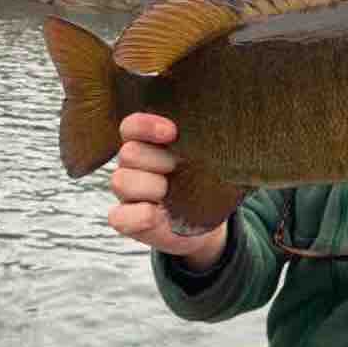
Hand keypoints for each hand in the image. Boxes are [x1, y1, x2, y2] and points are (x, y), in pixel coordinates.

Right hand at [108, 113, 226, 267]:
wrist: (206, 221)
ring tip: (172, 194)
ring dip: (152, 187)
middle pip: (129, 153)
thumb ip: (204, 141)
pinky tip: (159, 215)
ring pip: (121, 181)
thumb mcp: (208, 159)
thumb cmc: (205, 182)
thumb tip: (229, 125)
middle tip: (181, 169)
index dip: (147, 126)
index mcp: (147, 144)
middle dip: (160, 161)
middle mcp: (132, 166)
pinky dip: (141, 215)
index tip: (172, 132)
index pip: (132, 127)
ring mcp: (127, 194)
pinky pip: (119, 217)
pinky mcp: (126, 220)